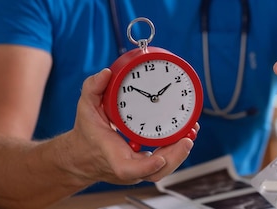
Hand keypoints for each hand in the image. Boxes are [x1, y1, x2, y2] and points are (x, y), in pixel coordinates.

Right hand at [64, 68, 195, 184]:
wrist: (84, 155)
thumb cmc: (87, 134)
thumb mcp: (85, 108)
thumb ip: (92, 89)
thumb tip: (106, 74)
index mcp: (112, 156)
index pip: (128, 169)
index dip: (146, 166)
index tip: (160, 158)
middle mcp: (128, 167)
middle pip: (155, 172)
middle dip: (175, 157)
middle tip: (187, 138)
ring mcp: (139, 169)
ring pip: (163, 169)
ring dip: (180, 153)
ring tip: (191, 132)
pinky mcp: (146, 166)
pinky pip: (165, 162)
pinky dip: (177, 150)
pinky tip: (187, 134)